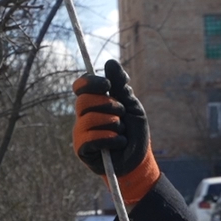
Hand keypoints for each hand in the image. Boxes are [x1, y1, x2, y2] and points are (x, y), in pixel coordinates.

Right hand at [71, 58, 160, 202]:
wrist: (139, 159)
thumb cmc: (134, 132)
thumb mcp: (132, 105)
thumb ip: (121, 86)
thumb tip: (110, 61)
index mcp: (94, 103)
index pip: (81, 86)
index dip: (91, 82)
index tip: (108, 84)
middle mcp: (83, 116)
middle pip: (83, 100)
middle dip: (107, 104)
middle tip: (121, 113)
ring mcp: (81, 132)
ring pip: (88, 119)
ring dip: (112, 124)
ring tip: (121, 131)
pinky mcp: (82, 150)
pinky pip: (90, 138)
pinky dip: (109, 138)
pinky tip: (119, 142)